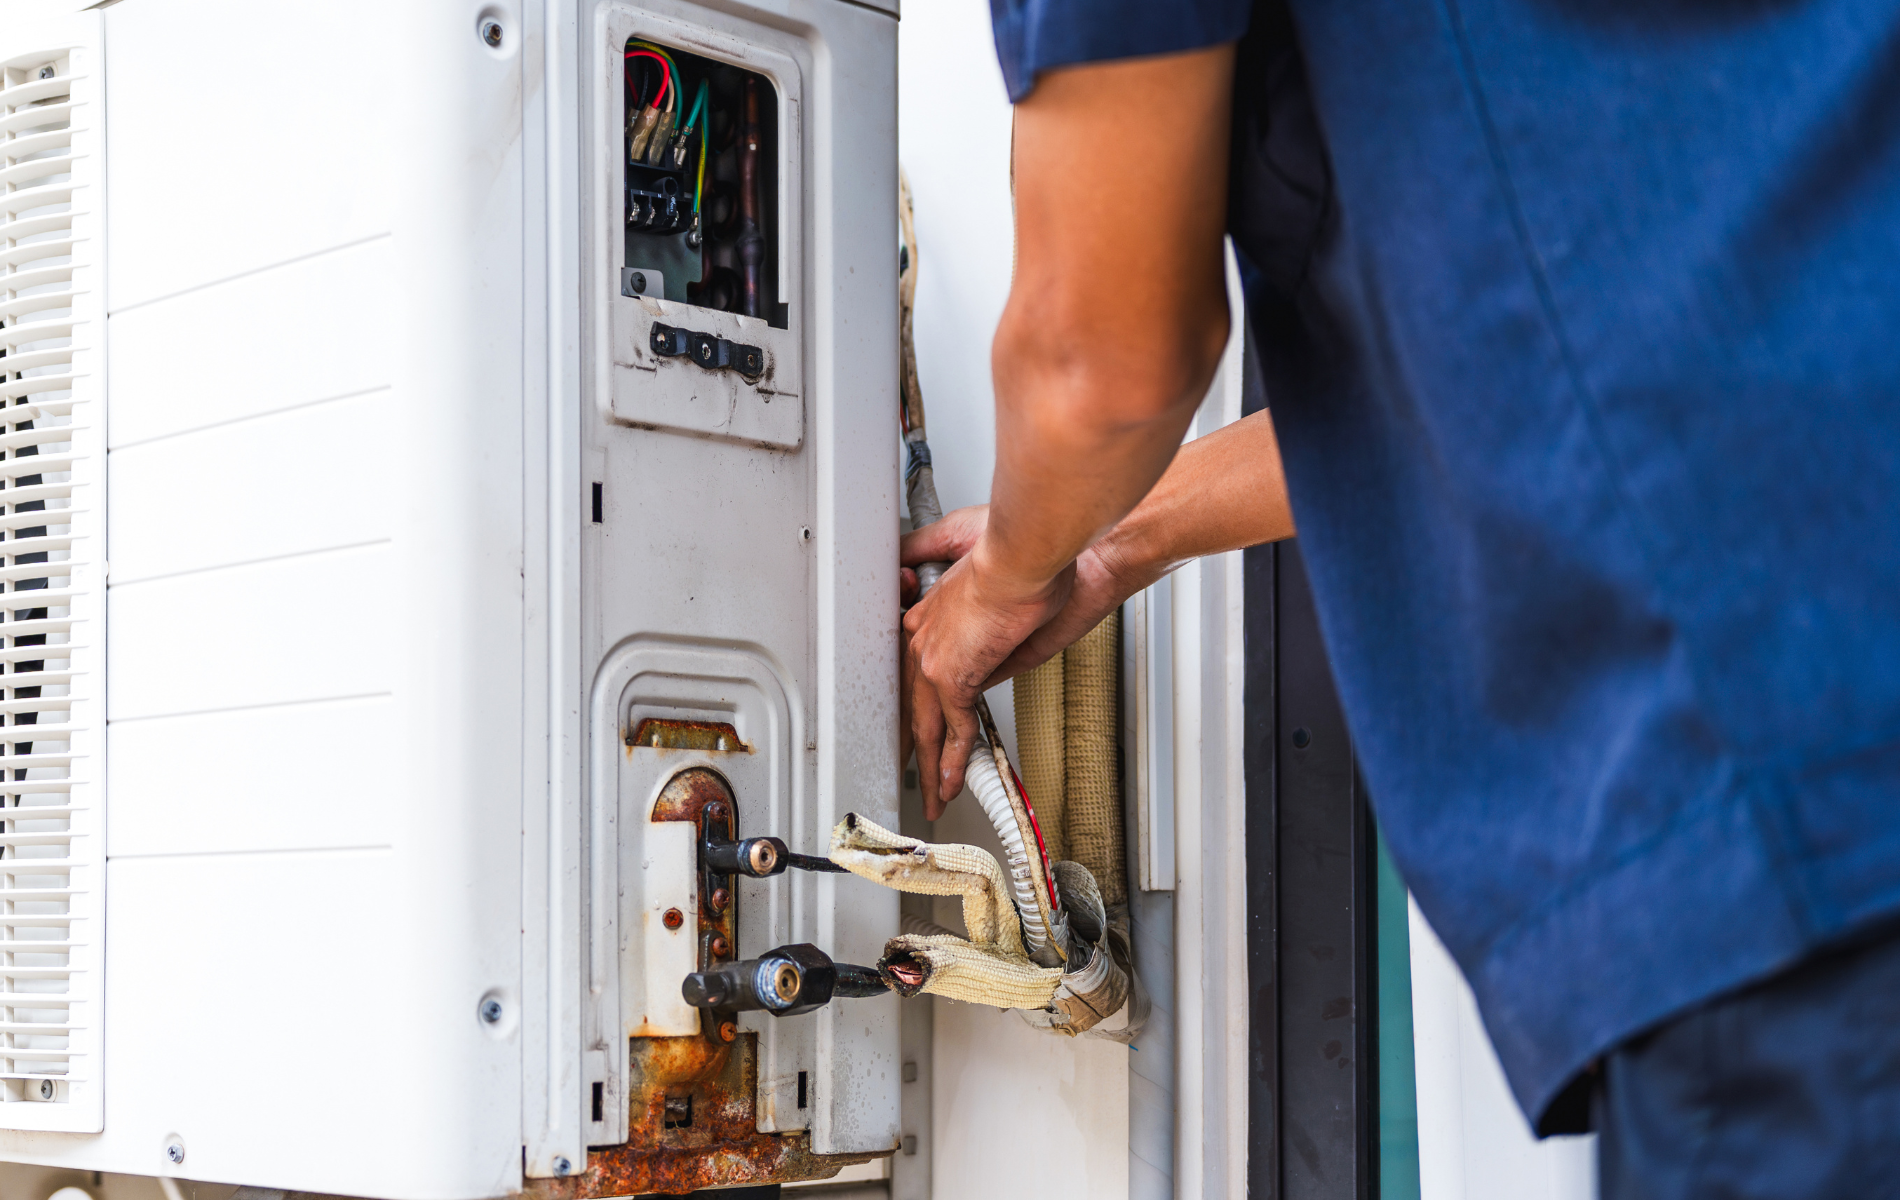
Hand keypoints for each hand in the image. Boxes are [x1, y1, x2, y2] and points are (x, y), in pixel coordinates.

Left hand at [901, 519, 1069, 818]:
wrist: (1026, 555)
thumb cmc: (1020, 562)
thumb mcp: (998, 605)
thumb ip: (989, 644)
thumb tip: (993, 666)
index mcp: (929, 618)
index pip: (916, 676)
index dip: (920, 707)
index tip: (924, 730)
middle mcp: (923, 638)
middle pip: (914, 706)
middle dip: (918, 747)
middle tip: (921, 777)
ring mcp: (934, 658)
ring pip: (927, 725)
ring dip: (933, 766)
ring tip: (937, 794)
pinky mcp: (954, 674)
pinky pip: (954, 729)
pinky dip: (955, 760)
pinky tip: (955, 779)